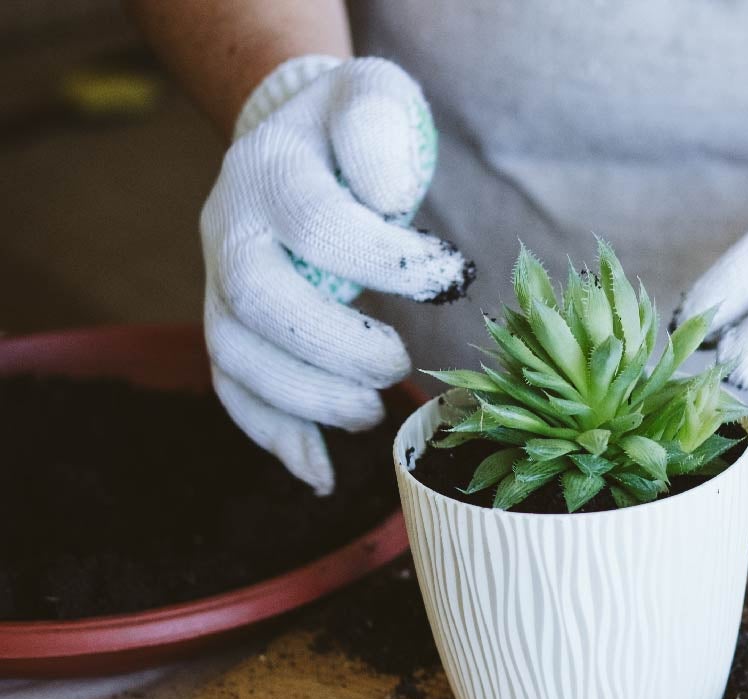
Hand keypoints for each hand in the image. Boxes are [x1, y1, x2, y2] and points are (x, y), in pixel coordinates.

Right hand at [201, 56, 472, 493]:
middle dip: (334, 346)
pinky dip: (275, 436)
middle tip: (398, 362)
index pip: (317, 222)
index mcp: (272, 171)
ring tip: (370, 412)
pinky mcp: (231, 325)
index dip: (384, 259)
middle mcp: (232, 227)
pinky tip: (321, 470)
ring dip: (306, 398)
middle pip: (259, 300)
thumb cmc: (351, 128)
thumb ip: (381, 126)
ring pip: (236, 354)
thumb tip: (387, 194)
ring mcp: (219, 281)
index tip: (445, 275)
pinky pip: (233, 389)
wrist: (291, 140)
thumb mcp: (374, 96)